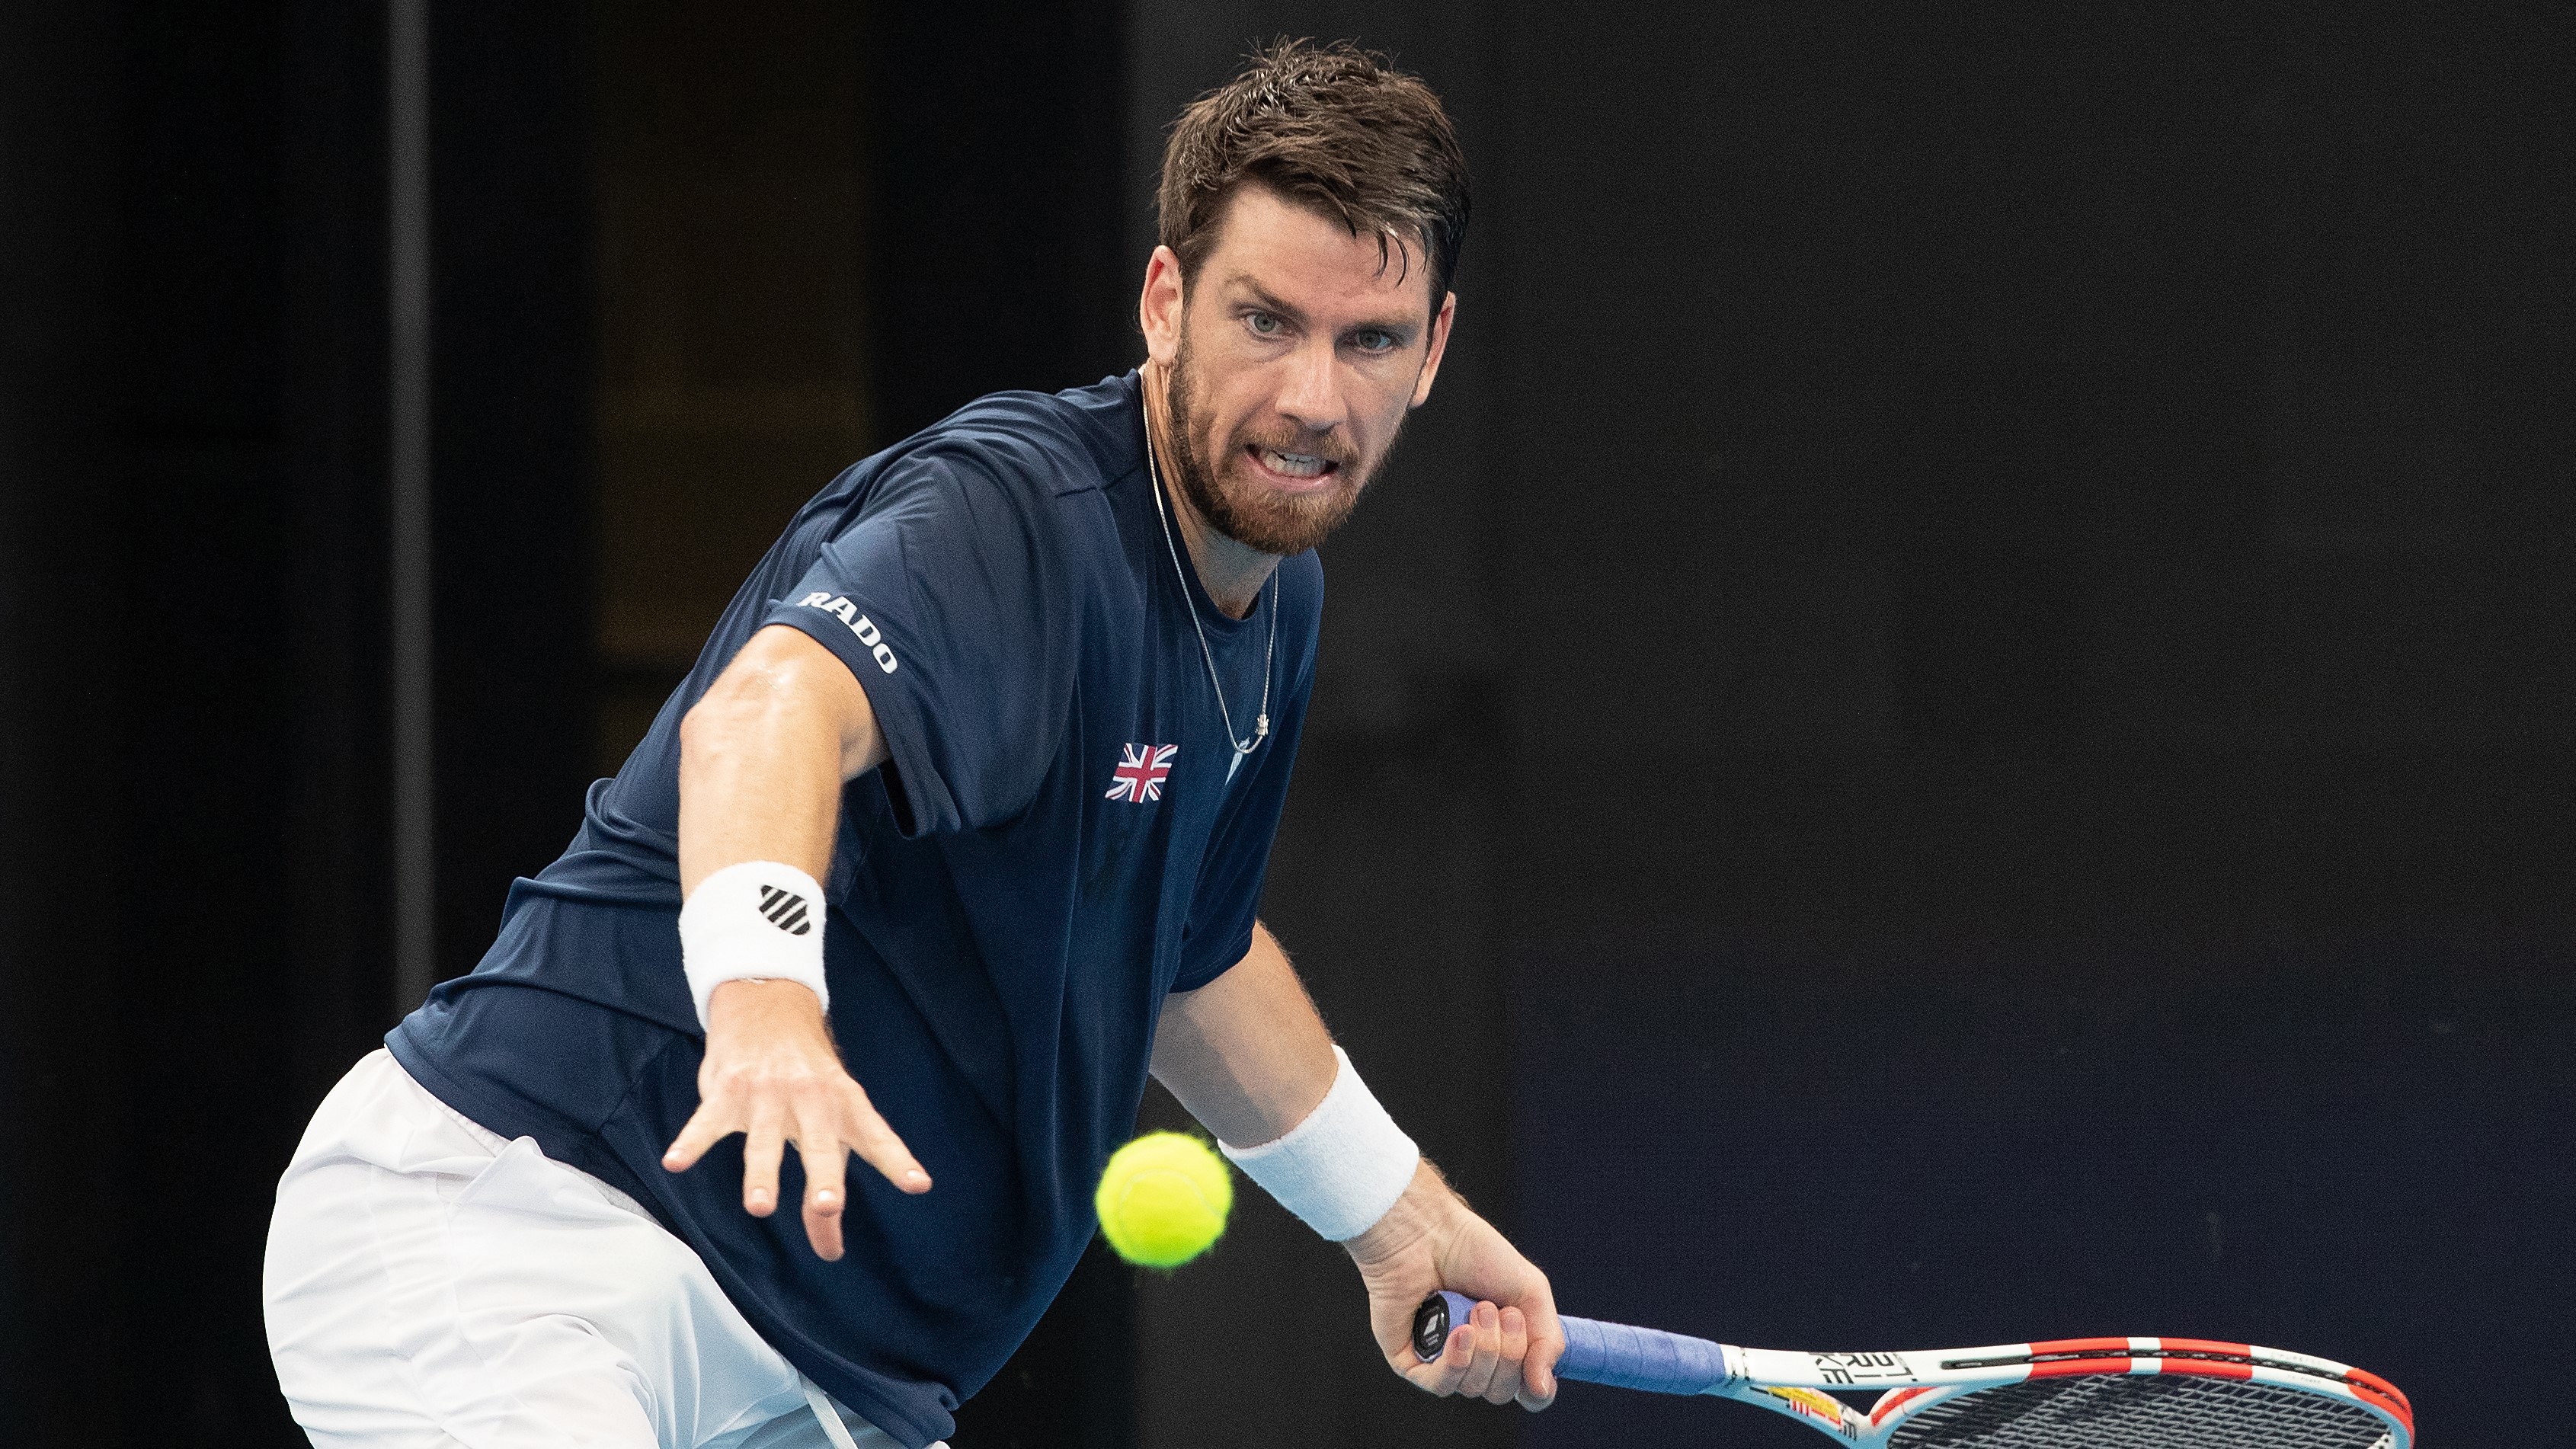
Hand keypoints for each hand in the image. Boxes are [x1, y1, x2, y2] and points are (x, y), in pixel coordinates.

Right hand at [660, 978, 929, 1258]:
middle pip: (819, 1143)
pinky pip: (707, 1121)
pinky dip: (691, 1142)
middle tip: (828, 1204)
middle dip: (824, 1175)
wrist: (768, 1006)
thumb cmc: (808, 1081)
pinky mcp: (727, 1090)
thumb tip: (830, 1251)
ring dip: (761, 1173)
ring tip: (760, 1205)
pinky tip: (676, 1163)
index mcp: (845, 1105)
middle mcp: (811, 1099)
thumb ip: (828, 1188)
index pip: (876, 1137)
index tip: (918, 1184)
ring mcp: (768, 1093)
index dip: (897, 1160)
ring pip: (763, 1139)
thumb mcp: (829, 1122)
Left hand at [1345, 1161, 1561, 1409]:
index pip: (1525, 1392)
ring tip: (1476, 1308)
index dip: (1535, 1388)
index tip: (1538, 1366)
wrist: (1429, 1232)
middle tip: (1500, 1311)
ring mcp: (1440, 1361)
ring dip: (1484, 1349)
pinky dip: (1456, 1362)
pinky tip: (1460, 1333)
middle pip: (1500, 1391)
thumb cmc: (1476, 1253)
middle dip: (1509, 1353)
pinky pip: (1440, 1385)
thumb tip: (1541, 1389)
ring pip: (1473, 1388)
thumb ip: (1548, 1342)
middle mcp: (1472, 1358)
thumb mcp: (1530, 1293)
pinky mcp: (1410, 1360)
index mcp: (1503, 1345)